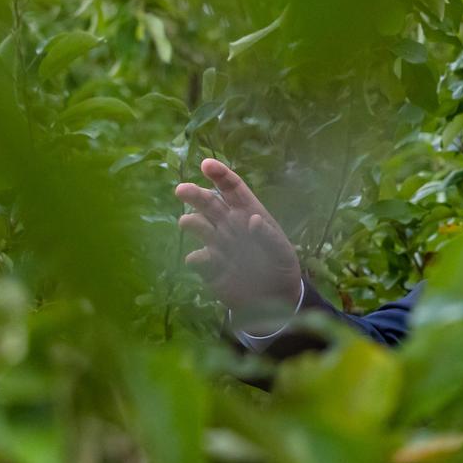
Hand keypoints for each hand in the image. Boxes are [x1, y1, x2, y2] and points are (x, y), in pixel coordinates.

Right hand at [174, 158, 301, 327]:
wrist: (274, 298)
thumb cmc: (280, 266)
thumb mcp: (281, 251)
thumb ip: (268, 235)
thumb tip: (251, 219)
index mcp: (248, 213)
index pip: (232, 188)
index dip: (219, 175)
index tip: (206, 165)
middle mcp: (228, 224)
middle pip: (208, 202)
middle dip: (194, 194)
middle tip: (181, 190)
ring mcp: (216, 244)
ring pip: (196, 225)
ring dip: (191, 222)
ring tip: (189, 223)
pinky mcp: (209, 267)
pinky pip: (196, 259)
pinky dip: (197, 258)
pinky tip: (205, 262)